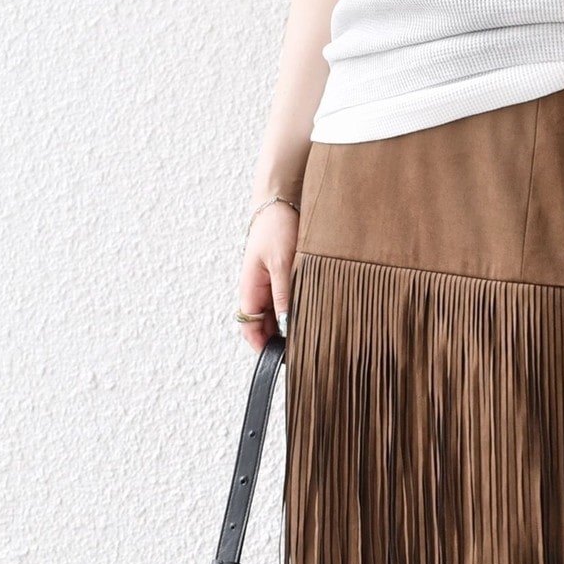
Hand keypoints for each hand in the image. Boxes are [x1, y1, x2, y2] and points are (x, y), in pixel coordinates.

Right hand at [236, 200, 298, 352]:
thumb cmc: (276, 227)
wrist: (281, 202)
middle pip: (265, 327)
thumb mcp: (282, 263)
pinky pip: (288, 302)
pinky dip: (297, 310)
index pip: (250, 329)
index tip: (280, 360)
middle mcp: (257, 292)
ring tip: (313, 331)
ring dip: (292, 324)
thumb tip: (286, 325)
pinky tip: (314, 312)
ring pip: (278, 316)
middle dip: (281, 339)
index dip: (263, 347)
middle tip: (305, 350)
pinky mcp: (283, 280)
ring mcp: (269, 286)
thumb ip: (284, 295)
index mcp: (250, 289)